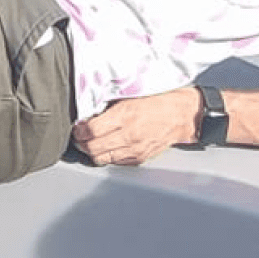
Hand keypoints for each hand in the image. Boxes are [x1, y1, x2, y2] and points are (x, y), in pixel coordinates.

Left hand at [71, 87, 198, 166]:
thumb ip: (110, 103)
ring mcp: (135, 149)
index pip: (92, 130)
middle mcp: (129, 135)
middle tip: (78, 136)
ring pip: (103, 158)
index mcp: (125, 116)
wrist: (182, 114)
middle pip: (94, 147)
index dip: (79, 130)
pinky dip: (107, 156)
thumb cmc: (159, 99)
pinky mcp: (140, 158)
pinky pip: (116, 162)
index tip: (76, 127)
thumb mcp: (131, 95)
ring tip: (88, 143)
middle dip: (81, 143)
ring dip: (92, 152)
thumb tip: (90, 109)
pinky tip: (104, 147)